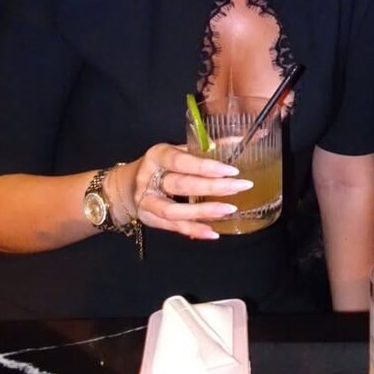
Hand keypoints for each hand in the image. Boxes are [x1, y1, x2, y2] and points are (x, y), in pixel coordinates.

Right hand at [121, 144, 253, 239]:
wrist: (126, 185)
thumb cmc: (162, 166)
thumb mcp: (178, 152)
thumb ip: (206, 149)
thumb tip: (247, 139)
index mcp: (158, 155)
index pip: (182, 161)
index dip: (206, 166)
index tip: (232, 170)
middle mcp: (149, 178)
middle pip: (181, 185)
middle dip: (212, 188)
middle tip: (240, 187)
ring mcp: (147, 201)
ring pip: (174, 210)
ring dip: (203, 212)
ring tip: (229, 210)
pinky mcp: (150, 220)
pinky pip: (173, 228)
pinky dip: (194, 231)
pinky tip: (213, 233)